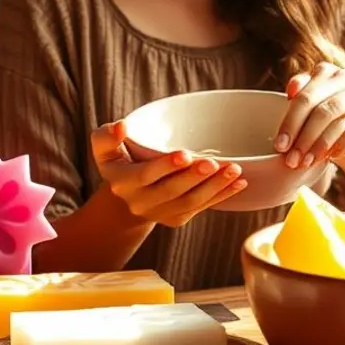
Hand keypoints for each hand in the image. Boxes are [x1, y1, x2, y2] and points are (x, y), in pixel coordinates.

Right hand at [90, 120, 245, 226]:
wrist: (126, 195)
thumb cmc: (119, 160)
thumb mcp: (104, 147)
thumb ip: (107, 136)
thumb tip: (122, 126)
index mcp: (122, 182)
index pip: (144, 176)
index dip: (165, 166)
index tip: (185, 154)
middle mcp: (139, 202)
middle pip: (170, 191)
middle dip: (194, 177)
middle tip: (215, 163)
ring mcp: (159, 213)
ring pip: (190, 202)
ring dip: (214, 188)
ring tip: (234, 170)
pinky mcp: (176, 219)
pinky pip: (201, 208)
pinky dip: (222, 196)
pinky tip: (240, 183)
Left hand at [274, 62, 344, 171]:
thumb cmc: (327, 129)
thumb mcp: (308, 118)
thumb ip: (298, 102)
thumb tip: (290, 94)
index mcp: (326, 72)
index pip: (303, 94)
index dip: (289, 121)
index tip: (279, 146)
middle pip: (318, 104)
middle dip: (301, 134)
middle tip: (290, 157)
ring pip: (335, 112)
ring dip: (319, 142)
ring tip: (307, 162)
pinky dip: (342, 143)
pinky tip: (333, 157)